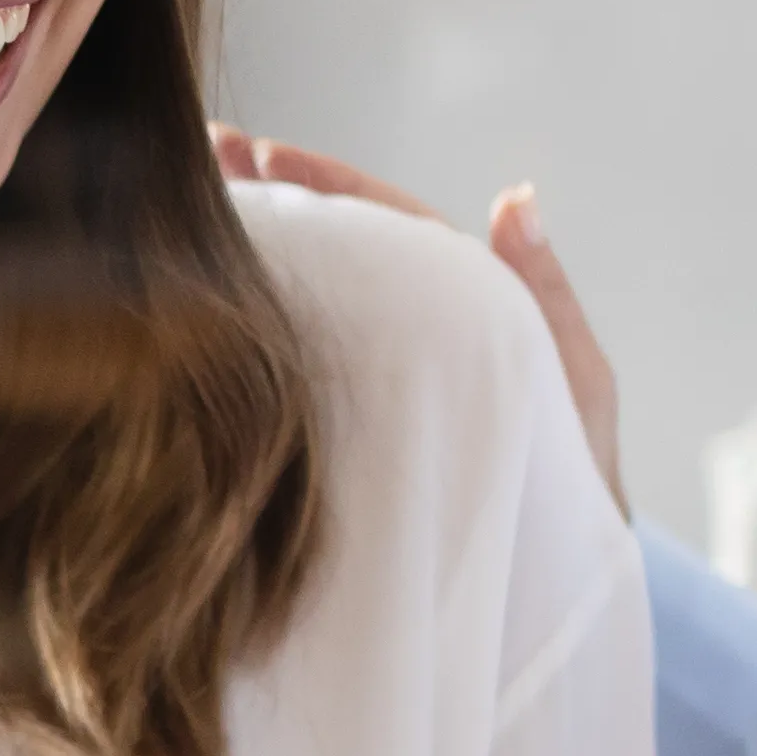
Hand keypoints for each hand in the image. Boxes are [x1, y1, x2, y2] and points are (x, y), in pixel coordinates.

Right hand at [209, 124, 629, 518]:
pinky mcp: (335, 448)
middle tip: (201, 160)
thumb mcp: (575, 384)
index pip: (387, 227)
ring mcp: (367, 392)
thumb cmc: (575, 491)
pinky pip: (288, 386)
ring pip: (307, 309)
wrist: (550, 604)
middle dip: (271, 201)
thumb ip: (543, 294)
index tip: (263, 150)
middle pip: (335, 253)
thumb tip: (515, 197)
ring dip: (253, 258)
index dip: (328, 185)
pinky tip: (190, 326)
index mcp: (458, 310)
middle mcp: (405, 342)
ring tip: (182, 218)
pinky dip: (244, 348)